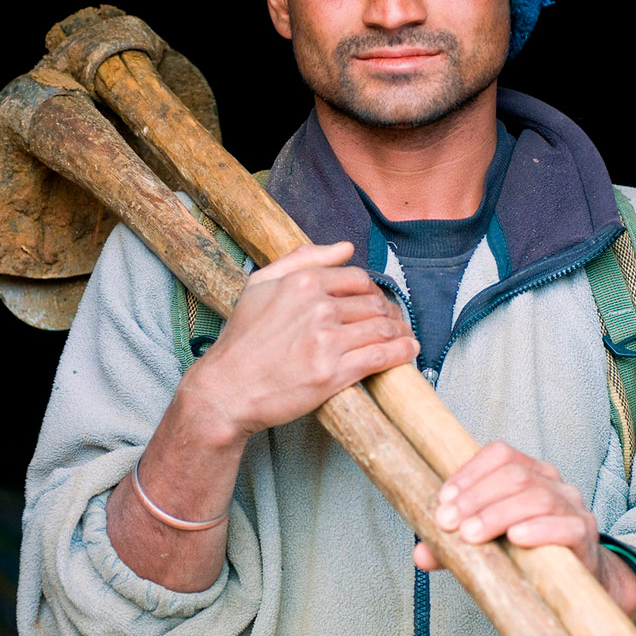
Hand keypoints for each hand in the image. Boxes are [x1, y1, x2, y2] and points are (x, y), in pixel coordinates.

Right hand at [179, 241, 418, 442]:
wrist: (227, 389)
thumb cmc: (241, 339)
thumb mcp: (260, 284)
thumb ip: (302, 257)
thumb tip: (346, 247)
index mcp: (302, 283)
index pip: (357, 279)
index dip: (373, 291)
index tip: (376, 303)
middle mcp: (317, 308)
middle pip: (374, 303)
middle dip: (390, 313)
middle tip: (395, 323)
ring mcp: (326, 341)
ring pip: (382, 328)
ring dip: (400, 331)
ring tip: (404, 336)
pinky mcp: (332, 373)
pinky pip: (379, 357)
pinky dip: (401, 352)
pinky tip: (408, 350)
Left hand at [413, 440, 635, 620]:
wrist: (577, 580)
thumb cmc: (526, 552)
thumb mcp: (488, 542)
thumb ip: (455, 546)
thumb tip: (420, 556)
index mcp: (527, 470)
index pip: (499, 454)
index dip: (469, 473)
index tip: (442, 500)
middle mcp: (551, 481)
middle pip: (514, 476)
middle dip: (475, 498)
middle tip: (448, 524)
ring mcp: (571, 505)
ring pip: (537, 497)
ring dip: (498, 515)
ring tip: (472, 535)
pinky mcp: (584, 534)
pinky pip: (565, 526)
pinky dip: (539, 530)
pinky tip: (516, 539)